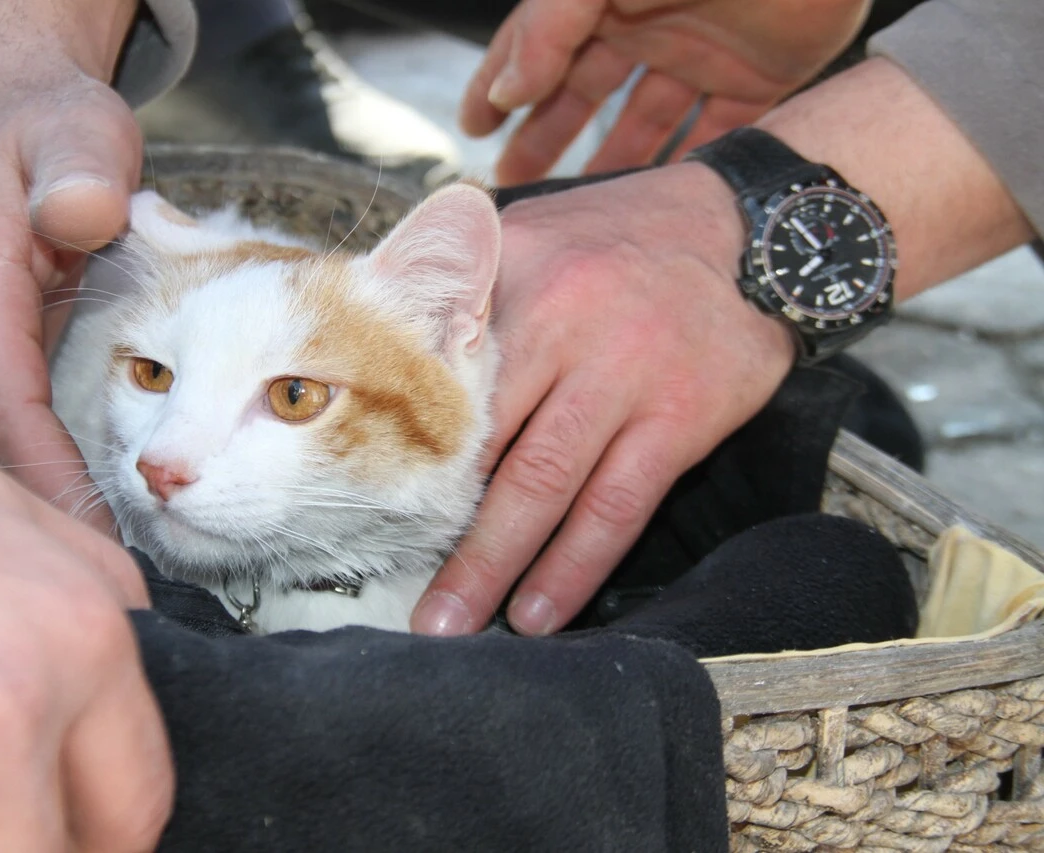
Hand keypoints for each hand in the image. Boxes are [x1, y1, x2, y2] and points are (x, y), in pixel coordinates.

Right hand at [0, 0, 140, 529]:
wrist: (7, 113)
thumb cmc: (49, 127)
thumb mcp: (77, 131)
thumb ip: (81, 172)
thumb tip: (79, 214)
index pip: (6, 412)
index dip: (52, 488)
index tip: (102, 548)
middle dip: (36, 526)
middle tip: (104, 588)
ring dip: (23, 515)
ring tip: (88, 575)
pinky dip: (16, 481)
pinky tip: (58, 522)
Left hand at [412, 164, 794, 635]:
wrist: (742, 231)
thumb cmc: (615, 241)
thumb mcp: (530, 236)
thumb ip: (466, 294)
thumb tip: (392, 358)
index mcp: (518, 285)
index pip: (446, 384)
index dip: (407, 456)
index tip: (371, 515)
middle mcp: (568, 330)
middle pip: (488, 449)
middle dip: (440, 532)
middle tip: (407, 602)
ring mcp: (628, 377)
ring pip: (547, 488)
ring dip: (500, 566)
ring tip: (462, 624)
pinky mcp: (680, 416)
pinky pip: (619, 506)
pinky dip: (576, 565)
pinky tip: (541, 610)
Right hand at [460, 0, 869, 183]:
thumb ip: (549, 26)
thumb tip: (506, 90)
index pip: (539, 45)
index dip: (499, 84)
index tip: (472, 130)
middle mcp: (650, 22)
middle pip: (584, 92)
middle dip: (545, 136)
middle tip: (513, 184)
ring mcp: (705, 52)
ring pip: (645, 122)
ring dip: (613, 165)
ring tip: (582, 209)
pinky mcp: (762, 77)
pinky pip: (717, 135)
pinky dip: (690, 170)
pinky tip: (664, 205)